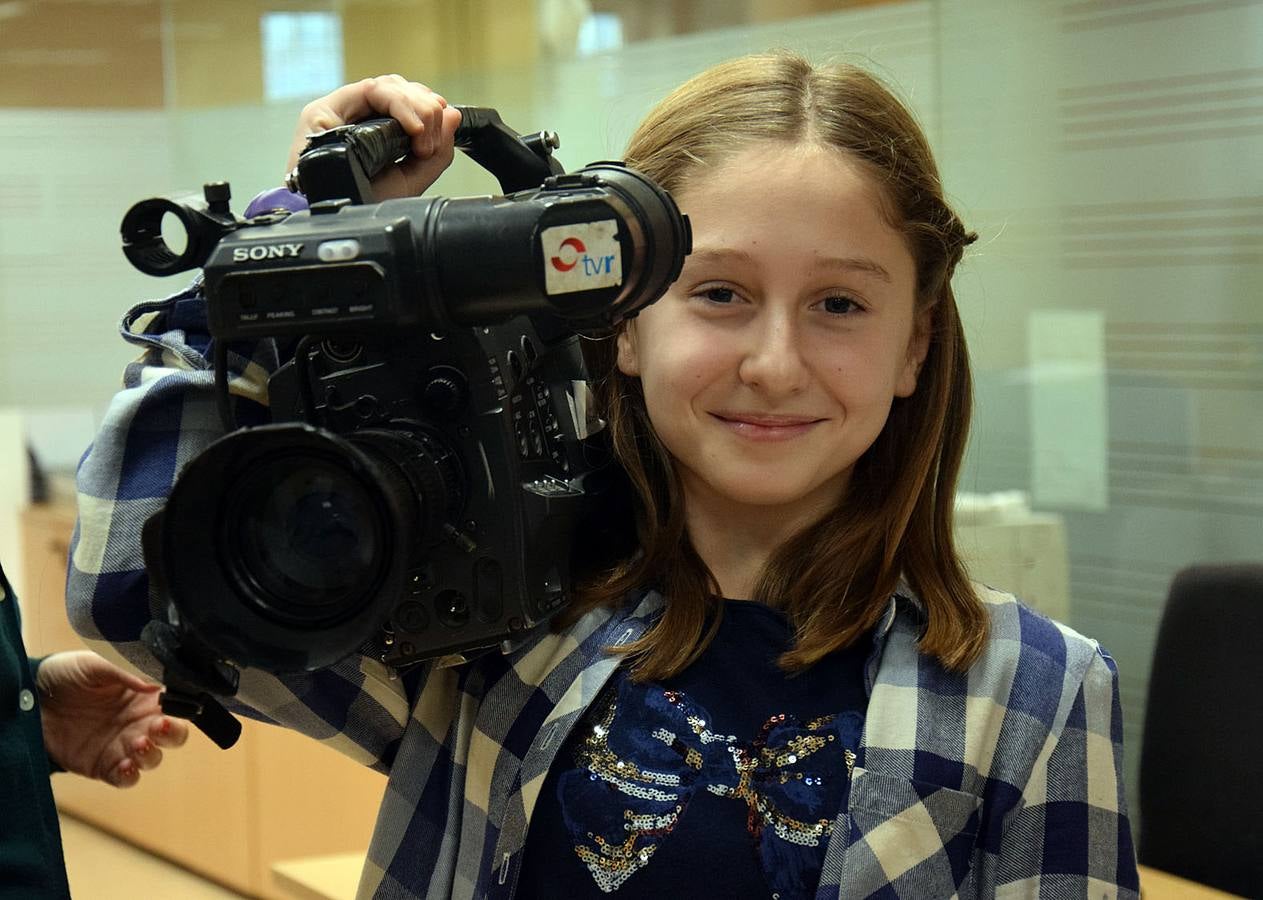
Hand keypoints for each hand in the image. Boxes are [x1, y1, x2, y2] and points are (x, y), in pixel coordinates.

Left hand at [36, 651, 188, 787]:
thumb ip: (127, 671)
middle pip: (174, 734)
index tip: (170, 706)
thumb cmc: (66, 674)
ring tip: (137, 743)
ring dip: (151, 754)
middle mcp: (139, 721)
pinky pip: (126, 777)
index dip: (180, 707)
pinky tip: (125, 765)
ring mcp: (122, 745)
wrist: (29, 699)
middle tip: (159, 726)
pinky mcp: (103, 765)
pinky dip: (130, 775)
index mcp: (144, 695)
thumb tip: (156, 684)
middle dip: (173, 733)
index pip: (176, 703)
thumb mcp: (96, 663)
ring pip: (153, 757)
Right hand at [287, 74, 462, 200]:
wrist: (340, 222)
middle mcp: (359, 115)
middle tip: (429, 143)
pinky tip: (412, 129)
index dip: (430, 107)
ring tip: (421, 139)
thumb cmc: (366, 203)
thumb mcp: (412, 180)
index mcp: (378, 129)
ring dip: (416, 106)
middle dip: (427, 108)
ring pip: (389, 85)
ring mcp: (342, 110)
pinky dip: (399, 104)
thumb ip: (437, 152)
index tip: (443, 129)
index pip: (408, 100)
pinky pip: (371, 90)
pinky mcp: (326, 108)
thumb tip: (454, 115)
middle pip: (401, 87)